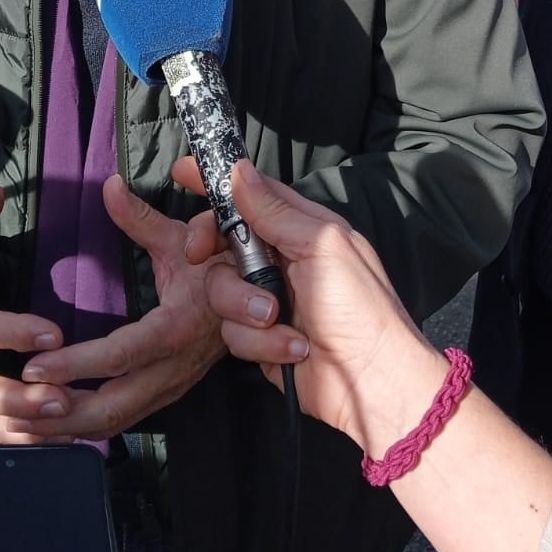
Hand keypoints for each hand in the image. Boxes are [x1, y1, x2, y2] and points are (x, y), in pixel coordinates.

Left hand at [22, 175, 229, 439]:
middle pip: (114, 406)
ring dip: (67, 427)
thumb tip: (110, 186)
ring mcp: (171, 387)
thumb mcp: (182, 237)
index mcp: (178, 328)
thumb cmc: (218, 265)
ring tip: (20, 422)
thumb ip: (142, 217)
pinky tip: (51, 427)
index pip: (122, 355)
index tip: (33, 366)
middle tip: (14, 404)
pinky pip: (122, 420)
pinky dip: (84, 428)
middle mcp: (174, 367)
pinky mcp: (165, 395)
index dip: (77, 365)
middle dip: (61, 412)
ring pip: (116, 421)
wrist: (263, 300)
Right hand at [177, 159, 439, 452]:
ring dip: (245, 305)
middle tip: (201, 254)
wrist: (370, 381)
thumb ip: (276, 211)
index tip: (181, 172)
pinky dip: (259, 341)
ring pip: (220, 288)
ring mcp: (266, 298)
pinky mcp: (258, 338)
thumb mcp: (321, 246)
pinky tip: (292, 348)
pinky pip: (231, 330)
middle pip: (222, 240)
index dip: (216, 182)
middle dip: (211, 249)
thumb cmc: (360, 307)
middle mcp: (280, 259)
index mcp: (301, 228)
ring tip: (279, 318)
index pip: (251, 193)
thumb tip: (240, 170)